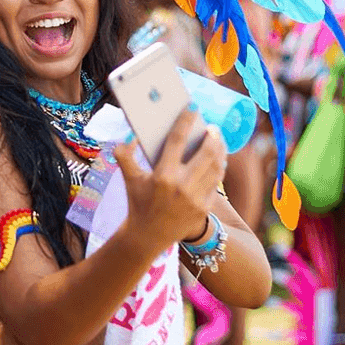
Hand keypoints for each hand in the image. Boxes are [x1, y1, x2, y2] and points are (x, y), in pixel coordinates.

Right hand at [114, 112, 225, 246]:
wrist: (147, 236)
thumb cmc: (138, 203)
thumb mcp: (129, 179)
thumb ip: (124, 155)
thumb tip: (129, 137)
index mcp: (162, 175)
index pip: (178, 141)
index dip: (186, 121)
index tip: (192, 108)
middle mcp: (181, 186)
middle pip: (206, 152)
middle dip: (213, 136)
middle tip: (212, 128)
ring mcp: (196, 198)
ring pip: (216, 167)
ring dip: (220, 150)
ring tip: (217, 140)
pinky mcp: (204, 207)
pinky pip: (216, 182)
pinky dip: (219, 168)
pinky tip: (218, 160)